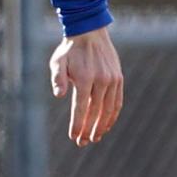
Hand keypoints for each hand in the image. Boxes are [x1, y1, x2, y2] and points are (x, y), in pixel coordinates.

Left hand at [49, 26, 123, 146]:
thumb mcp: (58, 62)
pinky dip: (113, 115)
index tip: (74, 137)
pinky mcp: (118, 79)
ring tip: (95, 138)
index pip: (81, 108)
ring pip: (109, 109)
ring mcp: (112, 80)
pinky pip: (117, 101)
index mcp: (84, 78)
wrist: (89, 33)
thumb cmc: (69, 50)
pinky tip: (106, 125)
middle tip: (83, 143)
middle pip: (95, 112)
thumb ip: (57, 78)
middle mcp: (100, 80)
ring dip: (102, 126)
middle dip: (89, 130)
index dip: (78, 124)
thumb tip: (58, 95)